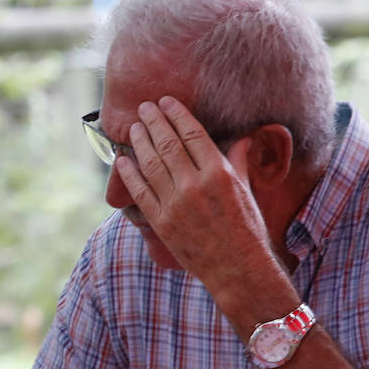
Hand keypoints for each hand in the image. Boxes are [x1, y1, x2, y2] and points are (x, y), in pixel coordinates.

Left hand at [114, 97, 275, 293]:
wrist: (236, 266)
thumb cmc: (246, 228)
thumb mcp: (246, 189)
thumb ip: (239, 160)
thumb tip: (243, 137)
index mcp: (219, 172)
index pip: (193, 133)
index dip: (176, 114)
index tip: (166, 102)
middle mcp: (195, 184)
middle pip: (168, 144)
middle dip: (154, 122)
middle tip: (144, 107)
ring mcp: (175, 204)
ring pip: (151, 164)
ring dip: (140, 142)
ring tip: (134, 128)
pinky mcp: (161, 221)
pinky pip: (140, 192)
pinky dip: (129, 174)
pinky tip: (122, 160)